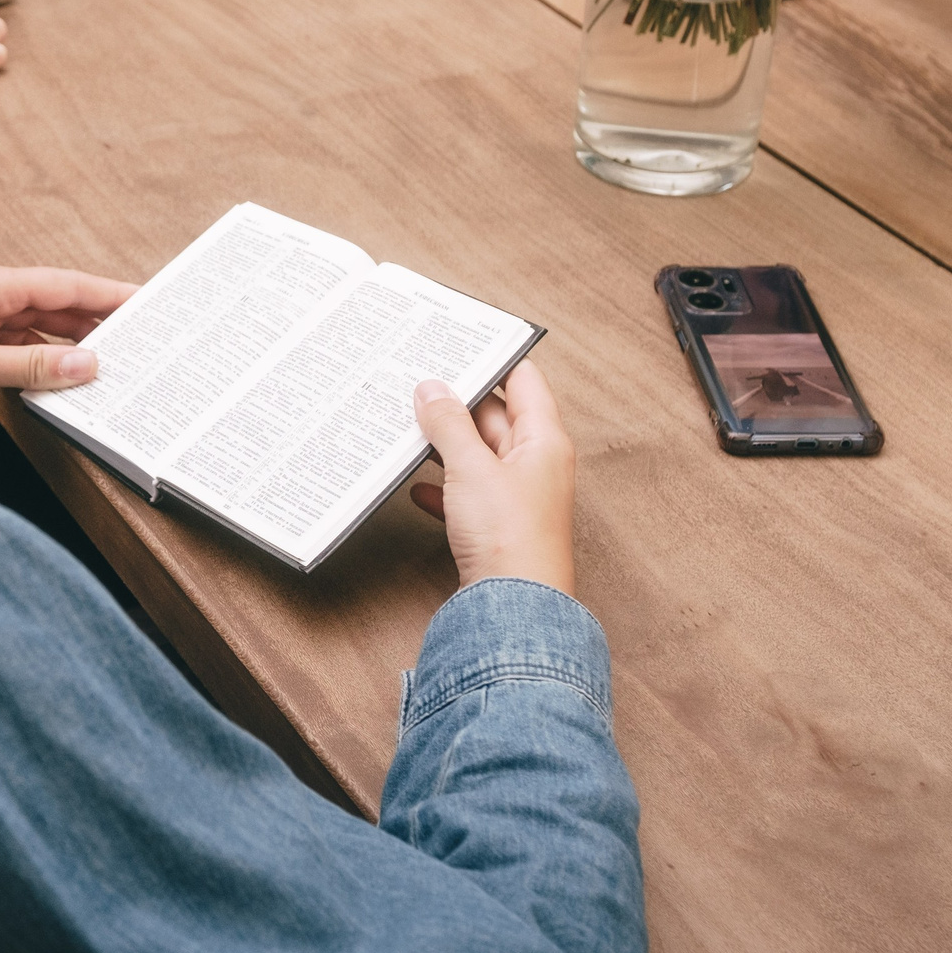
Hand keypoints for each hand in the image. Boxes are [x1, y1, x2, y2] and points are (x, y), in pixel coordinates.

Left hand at [0, 264, 137, 403]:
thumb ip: (30, 368)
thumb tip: (85, 367)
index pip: (65, 286)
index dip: (107, 293)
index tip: (144, 300)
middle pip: (59, 304)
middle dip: (99, 320)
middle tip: (140, 335)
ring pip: (44, 327)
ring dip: (74, 344)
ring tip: (113, 360)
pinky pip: (23, 346)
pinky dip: (46, 360)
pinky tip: (66, 377)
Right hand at [410, 361, 576, 593]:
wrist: (514, 608)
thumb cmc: (510, 537)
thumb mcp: (471, 468)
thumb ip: (449, 424)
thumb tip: (432, 389)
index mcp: (543, 440)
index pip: (523, 380)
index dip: (493, 359)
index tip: (458, 344)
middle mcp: (535, 465)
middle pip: (496, 417)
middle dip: (457, 402)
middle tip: (418, 382)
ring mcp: (516, 497)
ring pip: (478, 456)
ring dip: (446, 444)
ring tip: (408, 426)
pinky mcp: (496, 527)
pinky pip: (466, 495)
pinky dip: (441, 487)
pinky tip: (415, 485)